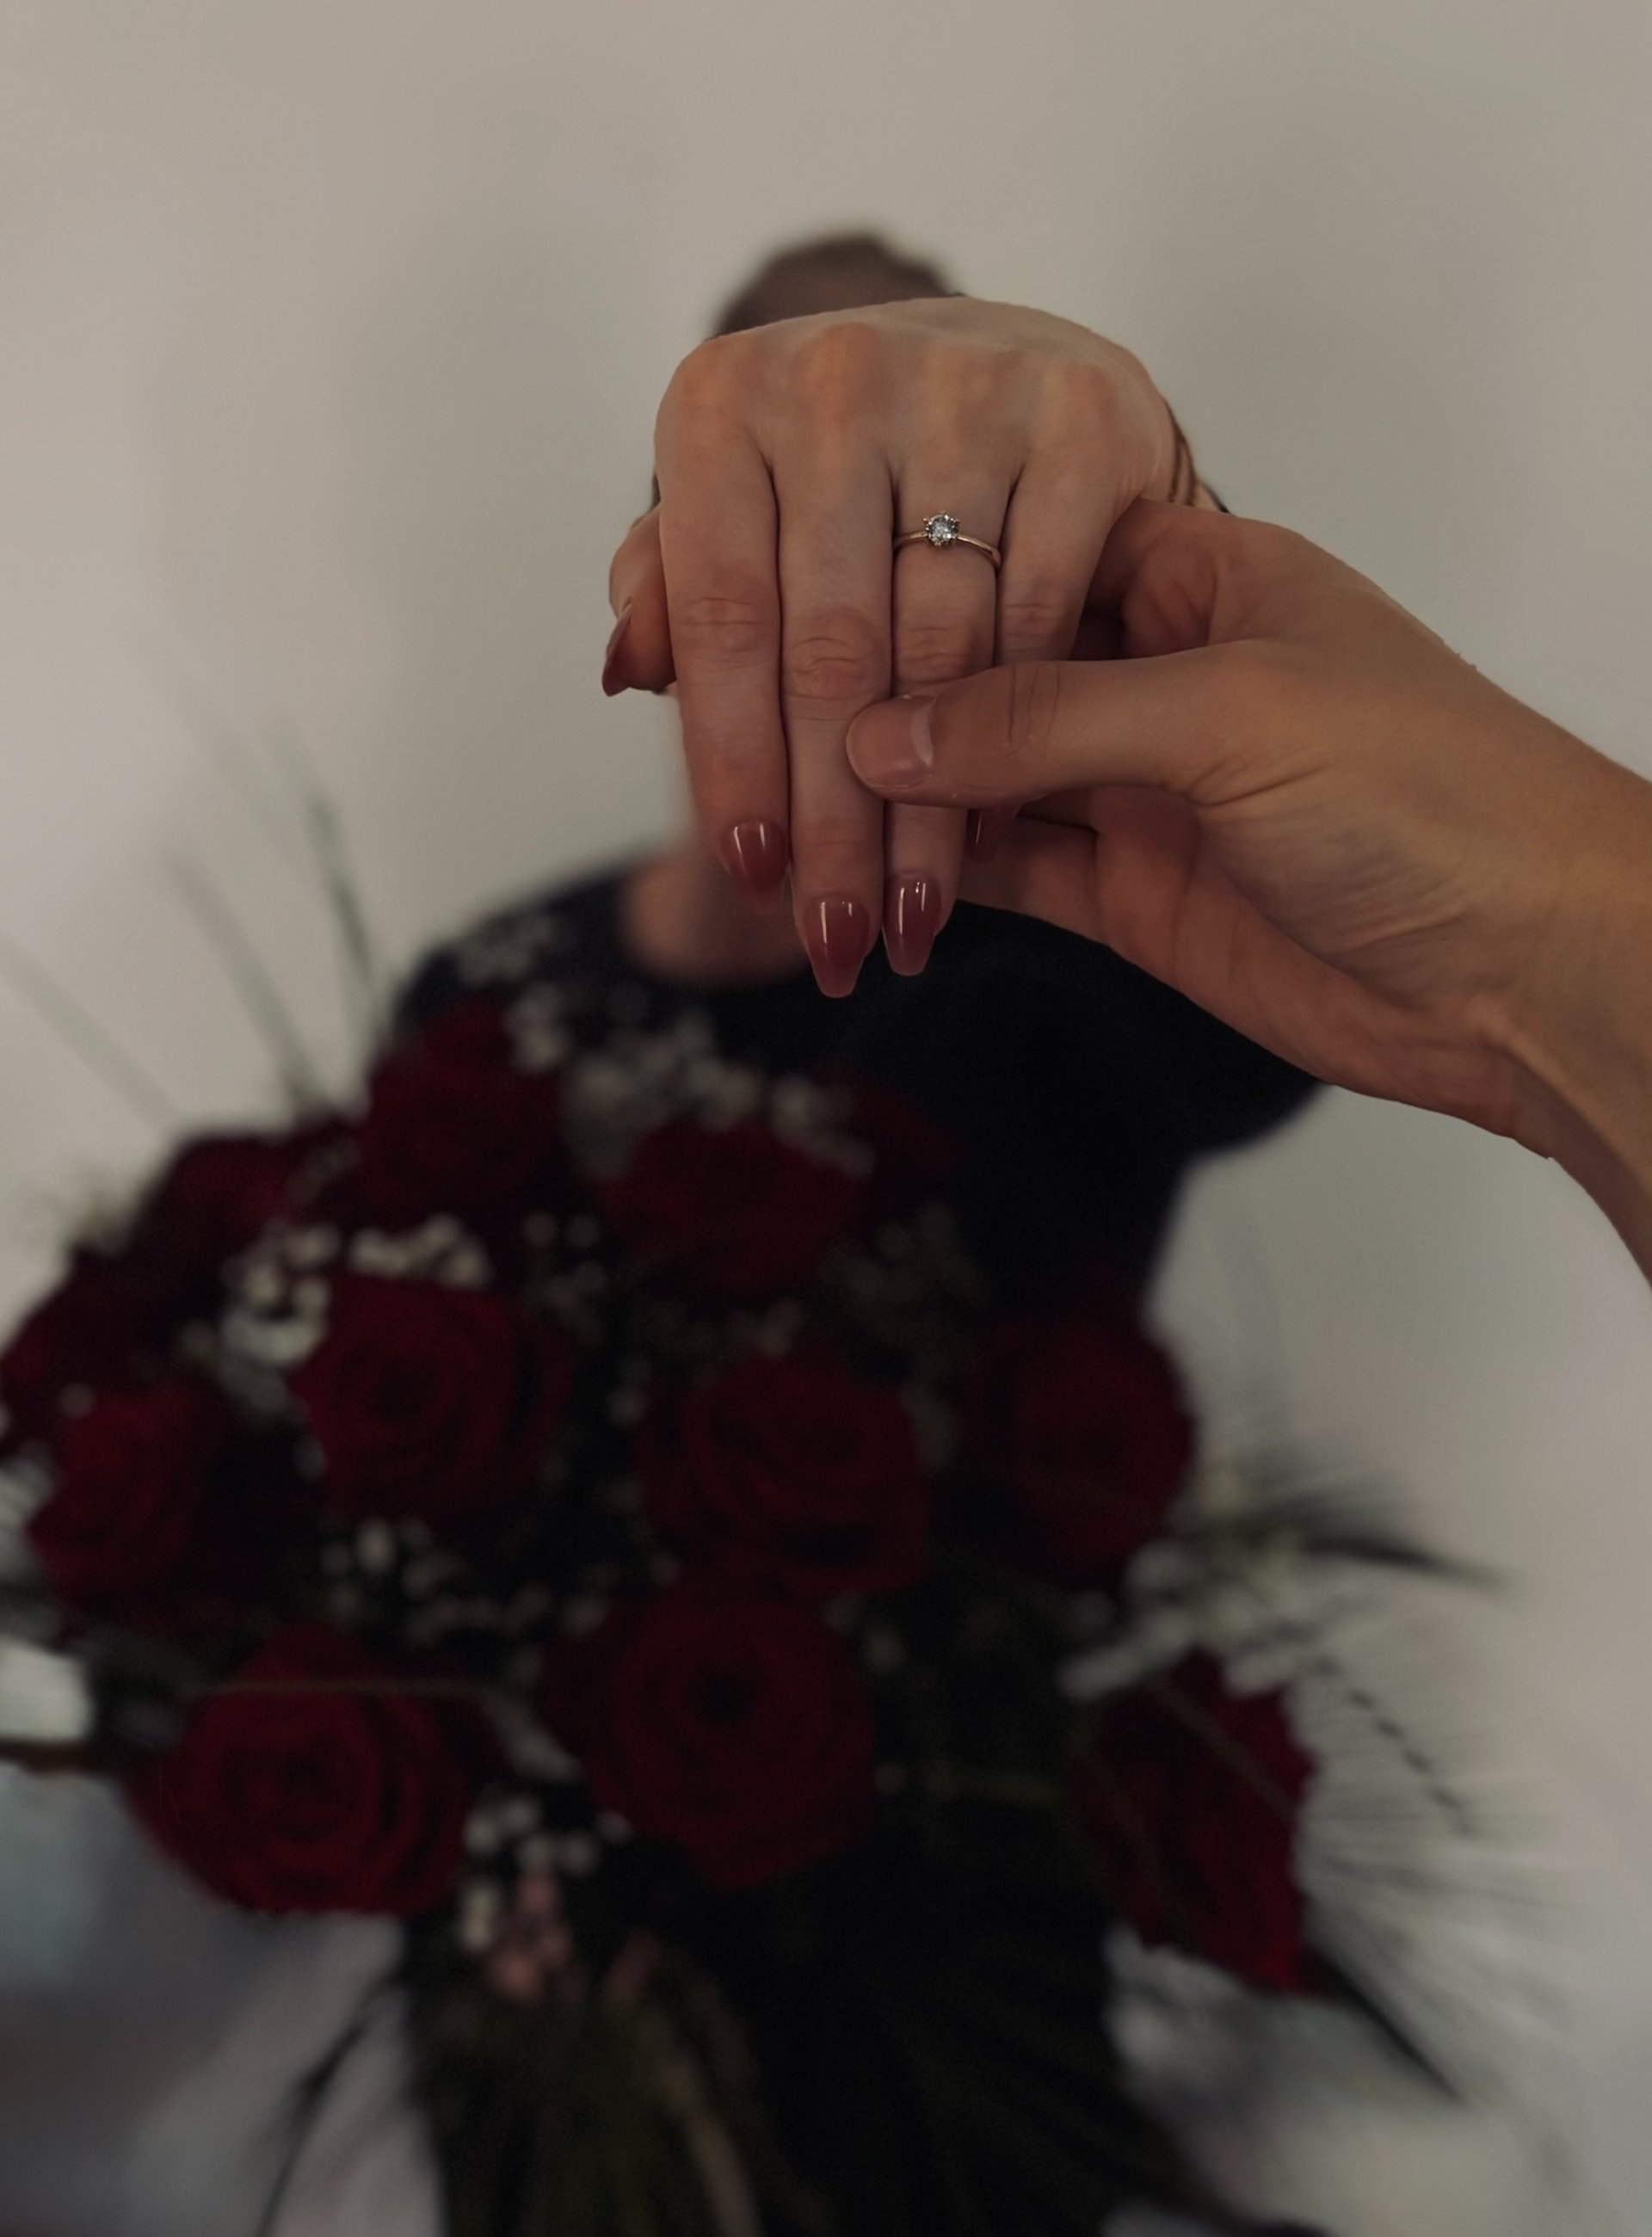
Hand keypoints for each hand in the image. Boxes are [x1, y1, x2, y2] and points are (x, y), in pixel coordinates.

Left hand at [605, 300, 1193, 993]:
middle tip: (836, 940)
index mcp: (726, 402)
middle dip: (833, 823)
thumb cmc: (842, 471)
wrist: (1003, 361)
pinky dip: (1018, 736)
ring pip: (938, 656)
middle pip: (830, 655)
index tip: (754, 876)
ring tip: (907, 922)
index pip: (722, 620)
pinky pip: (1039, 617)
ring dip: (925, 815)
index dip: (733, 763)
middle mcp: (839, 377)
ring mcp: (969, 390)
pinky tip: (988, 832)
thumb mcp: (740, 513)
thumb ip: (674, 588)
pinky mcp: (1083, 418)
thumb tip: (629, 671)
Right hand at [845, 503, 1651, 1260]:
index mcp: (1204, 578)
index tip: (805, 599)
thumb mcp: (1229, 716)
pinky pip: (1012, 869)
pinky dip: (941, 872)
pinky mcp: (1135, 894)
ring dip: (901, 798)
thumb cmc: (1433, 795)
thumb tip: (882, 732)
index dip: (917, 576)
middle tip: (774, 716)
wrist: (1529, 969)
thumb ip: (1049, 718)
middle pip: (989, 670)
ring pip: (987, 778)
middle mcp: (1162, 675)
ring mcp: (1145, 789)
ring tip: (794, 807)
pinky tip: (864, 868)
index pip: (1024, 548)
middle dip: (889, 698)